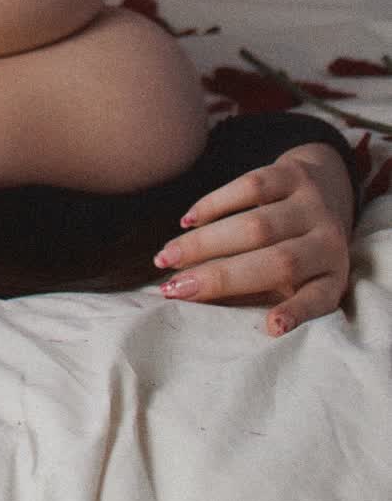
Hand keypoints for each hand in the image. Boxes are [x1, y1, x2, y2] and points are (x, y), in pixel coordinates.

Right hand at [152, 142, 355, 337]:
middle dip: (220, 278)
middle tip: (173, 288)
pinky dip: (214, 205)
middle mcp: (329, 241)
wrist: (329, 183)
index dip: (296, 312)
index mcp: (333, 276)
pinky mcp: (294, 173)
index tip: (272, 327)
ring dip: (205, 242)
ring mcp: (313, 205)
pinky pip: (251, 187)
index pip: (318, 299)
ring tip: (167, 257)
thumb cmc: (301, 244)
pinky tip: (188, 221)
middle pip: (277, 263)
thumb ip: (267, 292)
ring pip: (257, 226)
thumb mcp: (300, 274)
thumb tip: (221, 309)